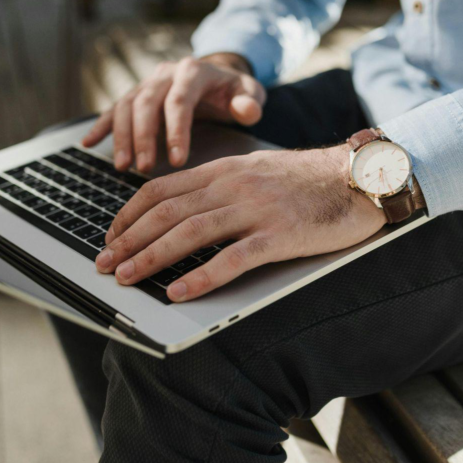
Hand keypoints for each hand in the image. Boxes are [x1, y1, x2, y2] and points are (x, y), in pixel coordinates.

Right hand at [81, 53, 265, 172]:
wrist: (218, 77)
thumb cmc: (234, 91)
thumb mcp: (250, 93)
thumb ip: (250, 102)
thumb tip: (246, 110)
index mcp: (193, 71)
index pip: (179, 101)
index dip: (176, 131)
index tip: (178, 161)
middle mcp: (165, 73)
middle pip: (146, 103)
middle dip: (143, 137)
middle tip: (144, 167)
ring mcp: (147, 83)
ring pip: (126, 106)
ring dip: (121, 136)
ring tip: (122, 166)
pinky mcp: (136, 94)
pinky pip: (114, 108)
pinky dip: (101, 126)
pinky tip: (87, 144)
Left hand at [94, 145, 387, 301]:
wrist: (359, 177)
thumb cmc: (308, 180)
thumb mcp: (255, 171)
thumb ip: (219, 187)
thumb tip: (180, 210)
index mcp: (224, 170)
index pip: (161, 189)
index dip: (128, 214)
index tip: (110, 236)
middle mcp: (233, 186)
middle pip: (166, 212)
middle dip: (128, 240)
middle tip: (103, 264)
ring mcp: (256, 210)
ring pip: (190, 233)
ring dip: (151, 258)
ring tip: (126, 278)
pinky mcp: (280, 235)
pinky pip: (233, 259)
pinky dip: (202, 277)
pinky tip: (179, 292)